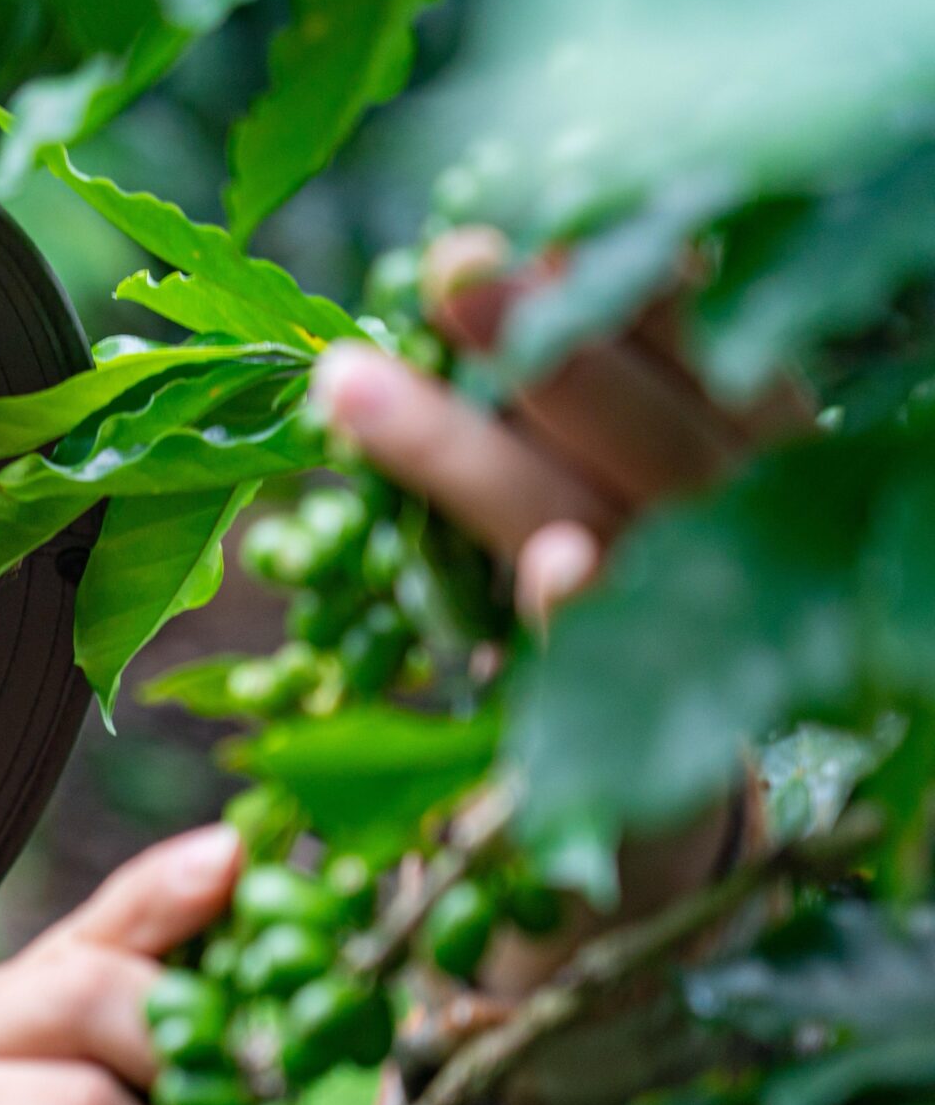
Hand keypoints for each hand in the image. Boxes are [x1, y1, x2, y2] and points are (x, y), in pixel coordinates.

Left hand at [311, 228, 816, 974]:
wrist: (603, 890)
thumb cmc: (581, 673)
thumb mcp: (558, 532)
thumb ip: (533, 433)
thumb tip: (450, 281)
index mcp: (741, 499)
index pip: (703, 374)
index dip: (636, 294)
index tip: (541, 214)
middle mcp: (752, 580)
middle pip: (667, 441)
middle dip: (554, 344)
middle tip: (443, 263)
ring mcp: (714, 687)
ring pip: (618, 549)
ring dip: (485, 462)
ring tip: (353, 387)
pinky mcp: (662, 799)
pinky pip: (627, 706)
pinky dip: (587, 628)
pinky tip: (558, 564)